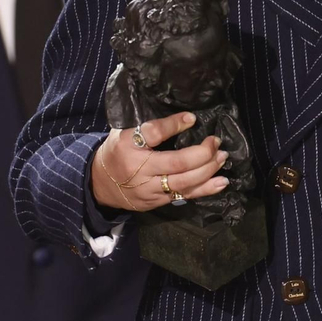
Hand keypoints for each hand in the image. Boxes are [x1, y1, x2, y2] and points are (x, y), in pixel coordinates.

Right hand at [90, 111, 228, 211]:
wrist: (99, 185)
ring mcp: (149, 189)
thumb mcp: (124, 132)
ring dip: (208, 169)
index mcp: (128, 145)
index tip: (192, 118)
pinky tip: (222, 182)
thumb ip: (148, 127)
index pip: (153, 132)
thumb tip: (185, 117)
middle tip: (216, 142)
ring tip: (222, 157)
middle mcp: (139, 169)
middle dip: (202, 152)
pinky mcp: (157, 202)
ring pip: (185, 182)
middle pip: (177, 162)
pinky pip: (185, 196)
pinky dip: (206, 189)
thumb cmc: (116, 152)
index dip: (174, 124)